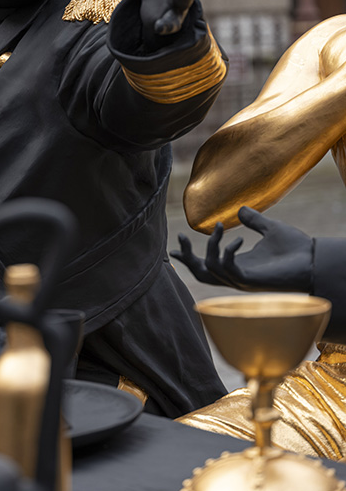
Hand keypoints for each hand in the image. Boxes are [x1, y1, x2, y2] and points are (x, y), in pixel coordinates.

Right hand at [171, 206, 312, 292]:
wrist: (315, 260)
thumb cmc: (296, 249)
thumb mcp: (270, 228)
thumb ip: (254, 220)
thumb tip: (240, 210)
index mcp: (238, 266)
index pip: (207, 266)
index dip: (189, 258)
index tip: (174, 245)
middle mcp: (236, 275)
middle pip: (200, 274)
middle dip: (187, 257)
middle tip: (181, 236)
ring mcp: (242, 280)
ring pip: (210, 268)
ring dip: (211, 246)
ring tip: (220, 228)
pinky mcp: (250, 280)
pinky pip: (228, 268)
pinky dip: (227, 251)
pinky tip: (239, 239)